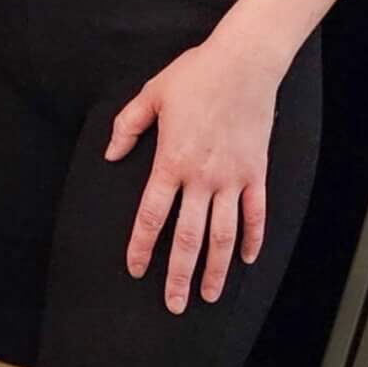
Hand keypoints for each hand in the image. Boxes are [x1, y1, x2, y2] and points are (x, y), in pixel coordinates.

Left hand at [105, 36, 282, 314]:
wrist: (244, 62)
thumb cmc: (195, 75)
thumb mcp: (151, 94)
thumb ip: (128, 126)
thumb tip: (111, 153)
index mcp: (171, 161)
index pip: (152, 216)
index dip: (142, 247)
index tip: (136, 270)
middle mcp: (202, 177)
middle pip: (189, 238)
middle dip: (180, 276)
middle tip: (174, 304)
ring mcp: (233, 178)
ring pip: (224, 236)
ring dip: (216, 269)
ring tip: (209, 295)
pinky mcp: (256, 172)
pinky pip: (256, 214)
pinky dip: (252, 239)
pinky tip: (245, 259)